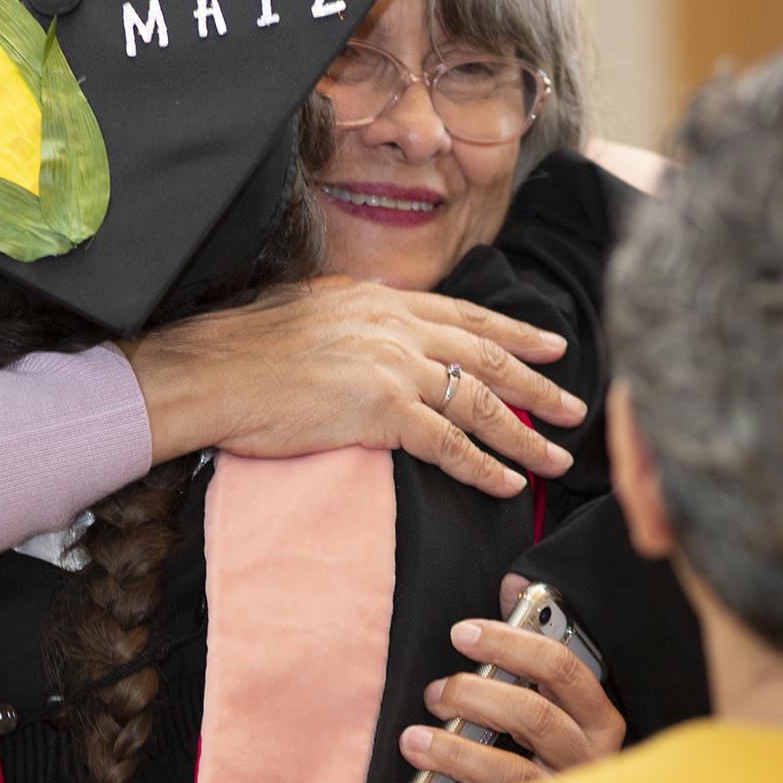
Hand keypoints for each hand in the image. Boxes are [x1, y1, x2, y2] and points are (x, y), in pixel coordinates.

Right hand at [123, 277, 586, 496]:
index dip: (511, 333)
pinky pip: (449, 443)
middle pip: (485, 355)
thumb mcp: (305, 309)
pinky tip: (509, 483)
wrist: (208, 370)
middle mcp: (395, 326)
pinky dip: (484, 466)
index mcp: (378, 300)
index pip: (462, 315)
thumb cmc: (238, 349)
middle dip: (537, 382)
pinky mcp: (381, 411)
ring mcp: (392, 367)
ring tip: (556, 456)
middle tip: (574, 405)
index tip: (549, 344)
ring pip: (479, 402)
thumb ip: (349, 317)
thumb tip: (365, 328)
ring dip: (525, 433)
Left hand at [396, 574, 625, 782]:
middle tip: (435, 691)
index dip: (509, 644)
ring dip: (454, 751)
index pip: (561, 668)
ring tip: (413, 740)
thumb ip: (534, 643)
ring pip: (509, 771)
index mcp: (599, 720)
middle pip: (533, 717)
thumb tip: (514, 584)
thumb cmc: (560, 750)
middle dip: (474, 697)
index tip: (462, 633)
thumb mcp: (558, 699)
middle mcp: (589, 760)